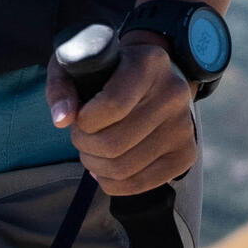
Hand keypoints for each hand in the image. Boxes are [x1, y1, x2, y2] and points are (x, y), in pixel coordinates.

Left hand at [47, 34, 196, 192]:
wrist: (151, 80)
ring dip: (94, 164)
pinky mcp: (185, 153)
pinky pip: (138, 184)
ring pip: (122, 168)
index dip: (84, 121)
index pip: (112, 105)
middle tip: (81, 134)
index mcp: (149, 63)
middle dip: (84, 144)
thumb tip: (62, 119)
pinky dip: (111, 181)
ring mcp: (184, 126)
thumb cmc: (108, 73)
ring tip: (92, 148)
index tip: (79, 116)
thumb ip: (62, 86)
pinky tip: (107, 164)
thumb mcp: (79, 65)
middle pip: (113, 143)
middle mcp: (173, 93)